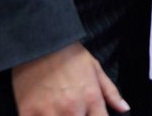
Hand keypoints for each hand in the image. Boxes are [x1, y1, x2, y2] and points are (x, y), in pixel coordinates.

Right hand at [11, 42, 128, 115]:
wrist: (40, 42)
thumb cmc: (69, 55)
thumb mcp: (95, 69)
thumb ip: (111, 92)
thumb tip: (124, 108)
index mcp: (90, 99)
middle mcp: (72, 109)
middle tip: (72, 110)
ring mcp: (48, 113)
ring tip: (57, 110)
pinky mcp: (27, 113)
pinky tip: (42, 112)